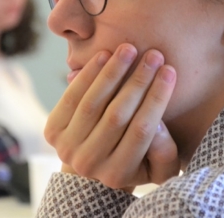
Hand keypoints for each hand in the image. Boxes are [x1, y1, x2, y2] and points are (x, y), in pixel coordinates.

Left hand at [45, 44, 179, 190]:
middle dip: (138, 81)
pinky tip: (104, 55)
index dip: (157, 98)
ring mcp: (67, 148)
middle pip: (118, 115)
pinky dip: (88, 74)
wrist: (94, 163)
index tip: (170, 71)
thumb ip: (165, 151)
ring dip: (112, 72)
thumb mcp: (160, 166)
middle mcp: (90, 164)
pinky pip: (72, 97)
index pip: (143, 130)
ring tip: (129, 49)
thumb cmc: (136, 160)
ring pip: (93, 103)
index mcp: (119, 175)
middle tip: (154, 55)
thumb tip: (158, 122)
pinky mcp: (52, 131)